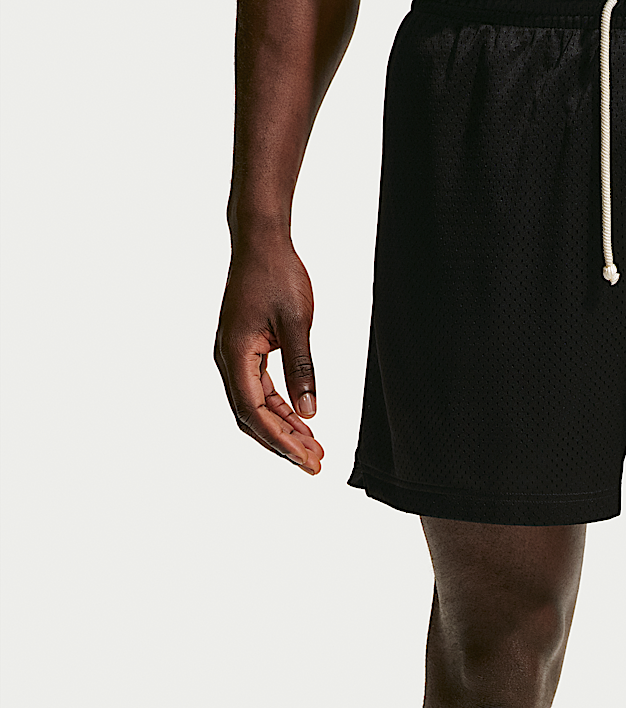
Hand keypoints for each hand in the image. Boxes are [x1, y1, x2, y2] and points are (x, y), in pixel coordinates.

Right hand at [214, 238, 323, 473]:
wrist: (261, 243)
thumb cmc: (277, 274)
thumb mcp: (297, 323)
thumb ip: (302, 369)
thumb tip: (309, 412)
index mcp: (235, 353)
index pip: (254, 411)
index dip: (280, 439)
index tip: (306, 459)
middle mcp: (228, 359)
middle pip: (252, 417)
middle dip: (283, 443)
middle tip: (315, 464)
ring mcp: (234, 356)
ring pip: (256, 407)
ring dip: (283, 429)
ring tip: (314, 448)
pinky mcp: (245, 351)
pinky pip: (260, 390)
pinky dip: (281, 409)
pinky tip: (302, 422)